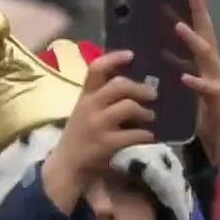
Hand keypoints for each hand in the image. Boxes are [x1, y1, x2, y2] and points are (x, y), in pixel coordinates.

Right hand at [41, 51, 156, 211]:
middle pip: (119, 86)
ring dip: (145, 112)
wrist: (66, 164)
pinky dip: (146, 134)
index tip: (130, 55)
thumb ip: (101, 96)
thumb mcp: (84, 110)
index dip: (113, 59)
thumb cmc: (80, 134)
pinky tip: (148, 137)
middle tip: (153, 95)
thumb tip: (132, 84)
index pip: (95, 69)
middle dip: (140, 88)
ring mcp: (98, 125)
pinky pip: (134, 134)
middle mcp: (90, 107)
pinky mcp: (106, 144)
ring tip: (150, 117)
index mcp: (85, 96)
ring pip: (128, 107)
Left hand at [175, 0, 219, 164]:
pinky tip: (184, 76)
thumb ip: (177, 65)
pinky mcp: (216, 102)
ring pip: (207, 57)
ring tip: (179, 27)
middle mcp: (213, 67)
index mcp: (205, 62)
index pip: (201, 30)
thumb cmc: (201, 111)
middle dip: (201, 12)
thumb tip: (155, 47)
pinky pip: (206, 89)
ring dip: (193, 40)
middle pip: (207, 34)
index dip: (197, 8)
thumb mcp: (186, 83)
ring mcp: (216, 82)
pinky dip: (195, 82)